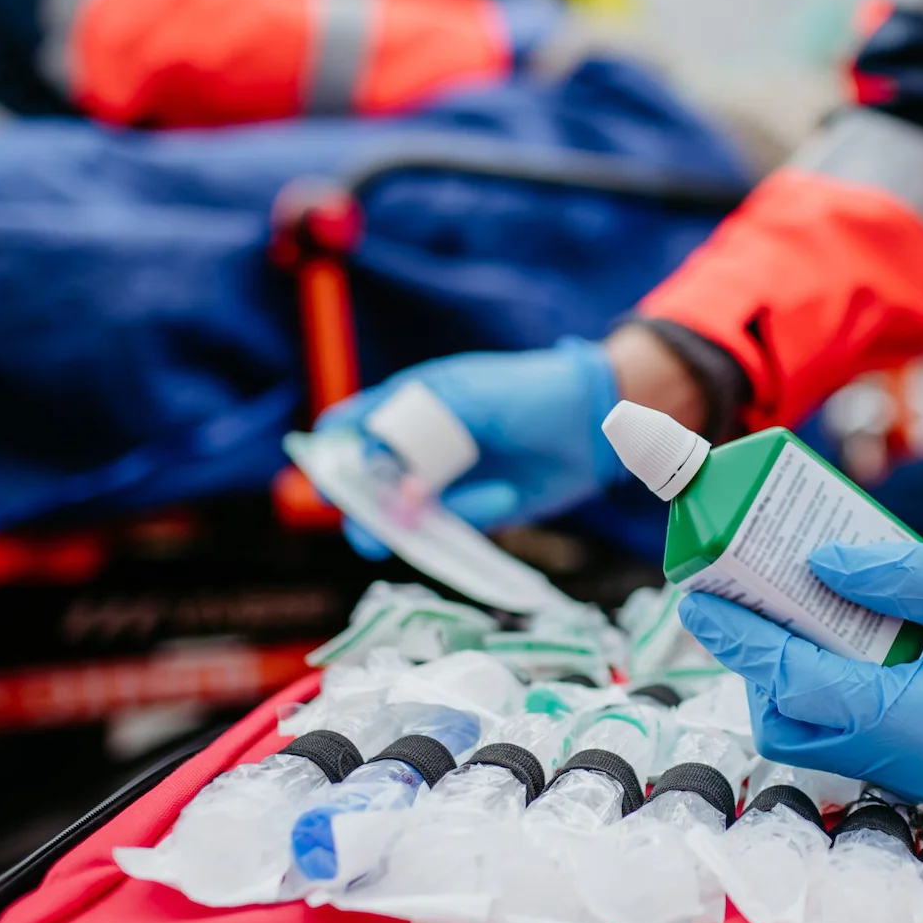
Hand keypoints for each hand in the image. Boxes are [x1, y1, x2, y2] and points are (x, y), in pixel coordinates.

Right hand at [317, 337, 620, 548]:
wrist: (596, 420)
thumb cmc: (529, 392)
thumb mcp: (471, 397)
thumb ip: (424, 436)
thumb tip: (394, 492)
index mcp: (409, 403)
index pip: (351, 428)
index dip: (332, 453)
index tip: (327, 477)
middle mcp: (419, 445)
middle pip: (367, 481)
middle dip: (361, 504)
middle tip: (368, 524)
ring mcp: (446, 479)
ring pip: (402, 513)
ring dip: (403, 526)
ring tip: (411, 531)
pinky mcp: (476, 510)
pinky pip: (452, 526)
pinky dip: (467, 517)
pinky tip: (503, 496)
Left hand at [678, 541, 922, 801]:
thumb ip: (891, 574)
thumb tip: (814, 564)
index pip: (806, 689)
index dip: (748, 643)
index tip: (702, 599)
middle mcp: (911, 763)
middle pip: (791, 725)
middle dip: (753, 664)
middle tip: (734, 599)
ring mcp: (912, 770)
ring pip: (810, 735)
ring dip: (780, 676)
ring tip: (769, 609)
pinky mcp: (915, 759)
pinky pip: (842, 729)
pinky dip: (816, 684)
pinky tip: (814, 632)